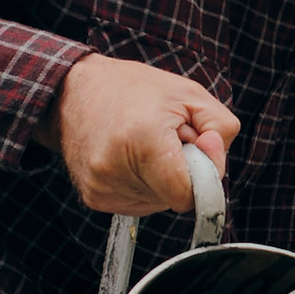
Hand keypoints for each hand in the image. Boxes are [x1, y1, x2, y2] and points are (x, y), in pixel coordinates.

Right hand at [36, 53, 239, 213]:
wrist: (74, 91)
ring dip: (162, 178)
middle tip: (165, 138)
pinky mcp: (94, 198)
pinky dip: (144, 184)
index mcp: (143, 142)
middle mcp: (115, 170)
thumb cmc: (135, 90)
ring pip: (159, 202)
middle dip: (181, 171)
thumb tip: (215, 163)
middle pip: (175, 198)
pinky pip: (139, 203)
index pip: (187, 194)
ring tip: (145, 144)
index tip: (195, 147)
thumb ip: (221, 129)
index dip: (203, 174)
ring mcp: (101, 188)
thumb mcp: (191, 94)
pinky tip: (130, 157)